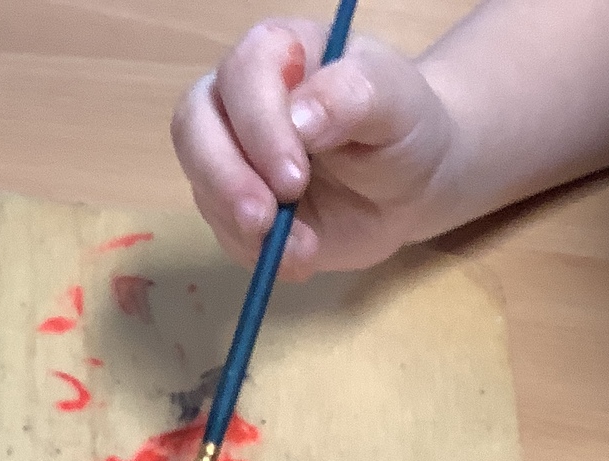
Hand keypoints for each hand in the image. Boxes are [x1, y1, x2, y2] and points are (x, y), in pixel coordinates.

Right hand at [170, 19, 456, 279]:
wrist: (415, 182)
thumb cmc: (404, 125)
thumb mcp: (394, 100)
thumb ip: (350, 95)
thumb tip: (299, 119)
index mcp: (276, 53)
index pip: (241, 77)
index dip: (257, 127)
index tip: (294, 176)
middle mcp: (240, 100)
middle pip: (193, 127)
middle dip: (225, 180)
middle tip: (264, 221)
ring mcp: (233, 157)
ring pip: (202, 186)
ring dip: (242, 227)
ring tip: (303, 250)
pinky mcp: (237, 208)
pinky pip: (225, 232)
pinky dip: (257, 254)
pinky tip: (302, 258)